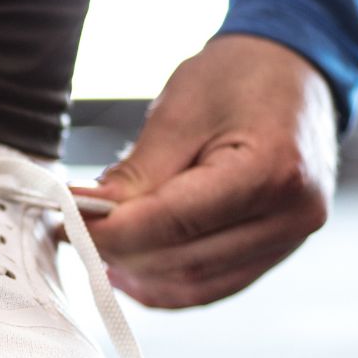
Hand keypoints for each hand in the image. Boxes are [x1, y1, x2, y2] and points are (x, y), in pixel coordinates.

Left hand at [72, 35, 337, 307]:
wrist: (294, 70)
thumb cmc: (239, 76)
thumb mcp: (179, 109)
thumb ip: (136, 173)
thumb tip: (87, 215)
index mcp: (272, 170)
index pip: (173, 222)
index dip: (110, 230)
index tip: (64, 219)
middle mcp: (292, 216)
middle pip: (182, 261)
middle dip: (117, 250)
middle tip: (70, 230)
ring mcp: (290, 241)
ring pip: (194, 284)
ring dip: (136, 273)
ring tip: (94, 246)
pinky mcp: (276, 252)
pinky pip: (211, 287)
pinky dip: (163, 285)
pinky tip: (127, 269)